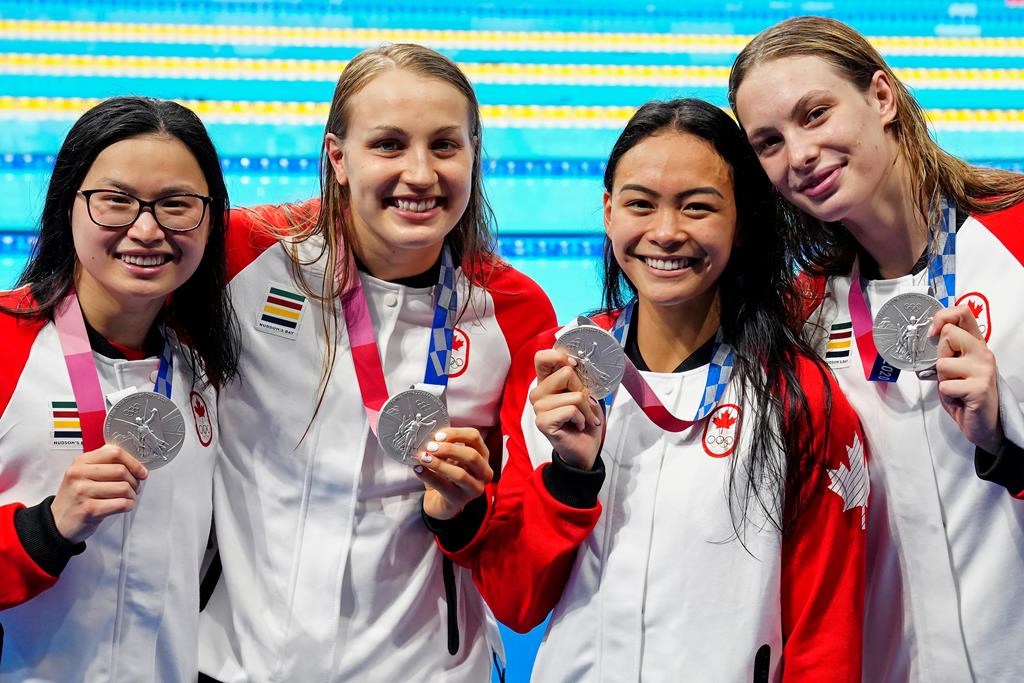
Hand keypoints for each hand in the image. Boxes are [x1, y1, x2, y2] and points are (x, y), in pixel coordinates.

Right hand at [50, 445, 147, 543]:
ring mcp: (83, 491)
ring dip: (133, 495)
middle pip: (121, 470)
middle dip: (135, 481)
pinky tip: (125, 506)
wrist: (57, 522)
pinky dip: (129, 505)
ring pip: (124, 487)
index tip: (141, 471)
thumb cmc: (77, 498)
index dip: (133, 462)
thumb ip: (105, 466)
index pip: (114, 452)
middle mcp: (79, 474)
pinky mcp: (89, 509)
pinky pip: (121, 504)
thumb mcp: (84, 475)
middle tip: (135, 488)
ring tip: (129, 498)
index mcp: (81, 462)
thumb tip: (137, 467)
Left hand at [417, 427, 493, 520]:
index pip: (475, 437)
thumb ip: (444, 446)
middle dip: (449, 449)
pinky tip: (418, 469)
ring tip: (423, 457)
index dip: (456, 433)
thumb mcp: (450, 458)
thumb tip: (429, 436)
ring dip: (439, 464)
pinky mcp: (460, 500)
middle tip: (430, 447)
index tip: (438, 435)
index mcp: (483, 455)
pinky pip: (444, 486)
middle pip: (472, 455)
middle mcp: (484, 472)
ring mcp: (474, 488)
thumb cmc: (448, 475)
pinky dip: (428, 476)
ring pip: (460, 474)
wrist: (441, 502)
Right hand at [530, 349, 603, 470]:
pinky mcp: (542, 422)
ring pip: (574, 395)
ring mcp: (538, 408)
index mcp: (547, 382)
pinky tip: (577, 425)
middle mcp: (539, 393)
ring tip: (583, 419)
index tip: (575, 365)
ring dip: (586, 409)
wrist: (585, 449)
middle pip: (566, 372)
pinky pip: (571, 410)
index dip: (560, 356)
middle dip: (583, 390)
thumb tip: (578, 364)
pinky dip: (581, 419)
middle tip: (585, 405)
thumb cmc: (584, 422)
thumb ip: (580, 378)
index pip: (542, 357)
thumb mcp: (586, 394)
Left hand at [930, 305, 1002, 452]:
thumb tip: (928, 335)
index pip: (963, 313)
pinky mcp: (979, 388)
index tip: (932, 332)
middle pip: (949, 334)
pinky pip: (945, 386)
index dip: (942, 317)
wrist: (983, 424)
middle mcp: (983, 353)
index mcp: (976, 344)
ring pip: (942, 363)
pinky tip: (959, 399)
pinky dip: (946, 395)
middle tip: (949, 373)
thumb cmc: (964, 395)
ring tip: (955, 388)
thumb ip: (945, 351)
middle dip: (939, 355)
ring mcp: (983, 370)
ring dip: (942, 379)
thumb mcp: (953, 368)